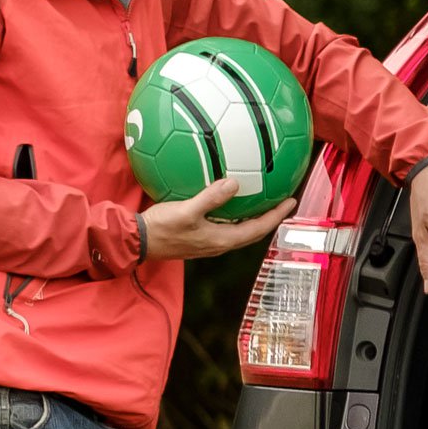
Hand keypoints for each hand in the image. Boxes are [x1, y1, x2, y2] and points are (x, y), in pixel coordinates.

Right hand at [141, 179, 292, 261]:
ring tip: (260, 200)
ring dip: (251, 216)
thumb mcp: (187, 211)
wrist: (136, 242)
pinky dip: (232, 214)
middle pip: (252, 231)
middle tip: (281, 201)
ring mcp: (207, 242)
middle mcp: (218, 244)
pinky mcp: (197, 237)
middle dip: (269, 217)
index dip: (276, 216)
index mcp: (222, 240)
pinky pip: (223, 225)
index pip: (258, 228)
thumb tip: (235, 184)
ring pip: (238, 229)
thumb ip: (211, 198)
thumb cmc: (161, 228)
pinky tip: (226, 199)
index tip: (291, 201)